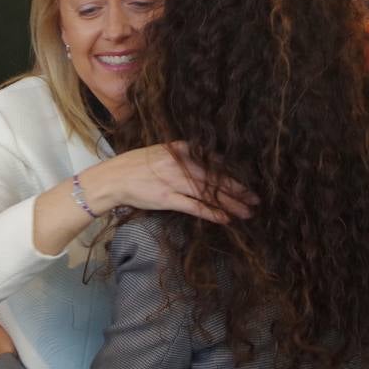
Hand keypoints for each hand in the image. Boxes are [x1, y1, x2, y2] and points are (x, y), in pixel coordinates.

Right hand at [83, 141, 256, 223]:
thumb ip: (182, 155)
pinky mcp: (167, 198)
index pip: (213, 161)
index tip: (247, 179)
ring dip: (231, 203)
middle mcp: (180, 163)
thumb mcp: (161, 153)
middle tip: (256, 198)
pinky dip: (212, 213)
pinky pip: (195, 206)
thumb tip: (206, 162)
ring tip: (248, 212)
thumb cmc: (135, 166)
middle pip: (216, 177)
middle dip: (238, 189)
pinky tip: (226, 218)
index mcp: (180, 150)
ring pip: (210, 193)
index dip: (232, 172)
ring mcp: (174, 181)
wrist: (113, 178)